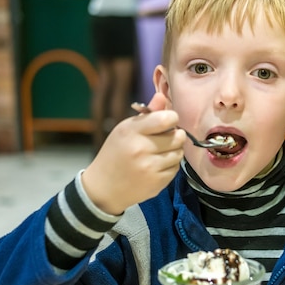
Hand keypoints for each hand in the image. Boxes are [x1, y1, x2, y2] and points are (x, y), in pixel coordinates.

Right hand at [82, 93, 185, 214]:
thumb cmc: (116, 153)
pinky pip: (176, 168)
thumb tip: (163, 96)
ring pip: (179, 153)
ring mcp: (150, 167)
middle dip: (176, 136)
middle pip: (178, 137)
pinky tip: (158, 165)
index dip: (172, 118)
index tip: (168, 122)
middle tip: (166, 138)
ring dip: (174, 151)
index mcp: (131, 131)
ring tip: (161, 152)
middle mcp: (141, 148)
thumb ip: (147, 115)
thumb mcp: (126, 130)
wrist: (104, 187)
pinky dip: (171, 165)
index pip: (166, 119)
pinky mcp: (157, 182)